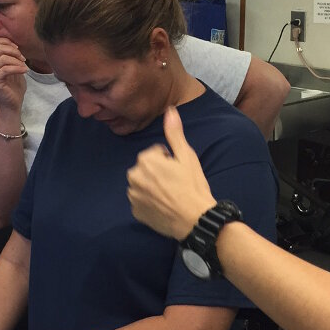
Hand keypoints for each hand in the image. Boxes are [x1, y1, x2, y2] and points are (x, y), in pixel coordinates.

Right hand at [0, 37, 27, 113]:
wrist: (12, 104)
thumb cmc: (14, 88)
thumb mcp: (16, 69)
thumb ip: (14, 58)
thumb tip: (18, 48)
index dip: (7, 41)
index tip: (18, 49)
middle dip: (13, 50)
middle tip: (22, 58)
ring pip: (3, 58)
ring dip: (17, 60)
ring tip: (24, 66)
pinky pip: (6, 69)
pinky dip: (17, 68)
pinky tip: (25, 71)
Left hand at [127, 106, 215, 238]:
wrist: (195, 219)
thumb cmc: (193, 186)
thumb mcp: (186, 156)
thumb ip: (174, 132)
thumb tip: (170, 110)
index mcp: (145, 160)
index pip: (155, 153)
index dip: (169, 160)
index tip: (179, 171)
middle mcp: (134, 177)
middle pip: (146, 168)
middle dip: (158, 172)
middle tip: (176, 183)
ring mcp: (133, 196)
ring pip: (142, 184)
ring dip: (153, 186)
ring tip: (171, 194)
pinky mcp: (136, 212)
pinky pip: (141, 201)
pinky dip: (150, 202)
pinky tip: (164, 205)